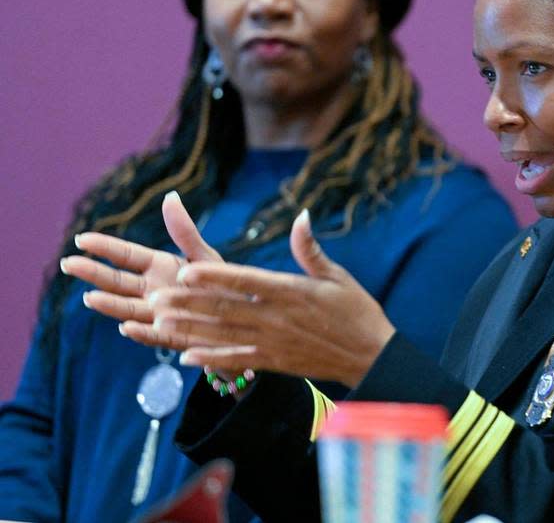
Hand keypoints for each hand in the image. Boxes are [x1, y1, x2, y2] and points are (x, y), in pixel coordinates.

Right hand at [67, 191, 220, 327]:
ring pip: (129, 309)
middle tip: (69, 264)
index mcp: (159, 267)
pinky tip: (126, 328)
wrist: (243, 317)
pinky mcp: (173, 336)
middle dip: (93, 273)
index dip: (104, 248)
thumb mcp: (204, 255)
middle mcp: (152, 290)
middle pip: (117, 282)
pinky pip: (154, 335)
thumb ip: (184, 232)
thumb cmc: (221, 284)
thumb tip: (169, 196)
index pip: (125, 256)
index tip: (81, 240)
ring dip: (110, 304)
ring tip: (90, 297)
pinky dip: (140, 333)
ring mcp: (159, 315)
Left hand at [119, 209, 394, 387]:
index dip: (213, 277)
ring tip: (159, 322)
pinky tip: (185, 357)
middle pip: (225, 309)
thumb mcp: (337, 276)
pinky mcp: (274, 362)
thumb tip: (301, 216)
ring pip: (223, 335)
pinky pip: (237, 361)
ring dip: (189, 329)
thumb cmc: (356, 311)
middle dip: (187, 304)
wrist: (371, 356)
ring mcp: (273, 342)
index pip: (245, 281)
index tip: (185, 271)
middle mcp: (277, 318)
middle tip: (155, 298)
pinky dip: (210, 359)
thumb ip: (310, 249)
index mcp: (292, 291)